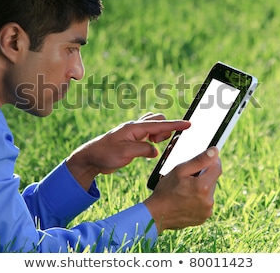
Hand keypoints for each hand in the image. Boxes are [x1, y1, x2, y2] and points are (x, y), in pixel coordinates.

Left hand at [66, 112, 190, 189]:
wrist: (91, 158)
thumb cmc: (105, 154)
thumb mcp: (126, 153)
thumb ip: (143, 150)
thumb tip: (155, 150)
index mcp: (134, 128)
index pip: (159, 124)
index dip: (175, 125)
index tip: (189, 124)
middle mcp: (135, 127)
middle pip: (158, 120)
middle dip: (165, 129)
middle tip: (161, 142)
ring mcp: (133, 133)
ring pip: (153, 126)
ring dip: (159, 134)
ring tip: (155, 145)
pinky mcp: (131, 140)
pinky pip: (148, 134)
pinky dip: (153, 139)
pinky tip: (150, 149)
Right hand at [143, 146, 221, 233]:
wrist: (156, 214)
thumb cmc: (166, 190)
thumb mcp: (179, 170)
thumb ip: (199, 160)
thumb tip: (215, 151)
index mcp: (203, 187)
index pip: (217, 167)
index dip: (212, 161)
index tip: (206, 159)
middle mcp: (208, 200)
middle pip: (213, 180)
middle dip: (203, 175)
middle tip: (188, 177)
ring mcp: (207, 211)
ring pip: (209, 192)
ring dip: (202, 187)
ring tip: (186, 189)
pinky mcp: (203, 218)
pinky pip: (205, 203)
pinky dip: (199, 199)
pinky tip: (187, 199)